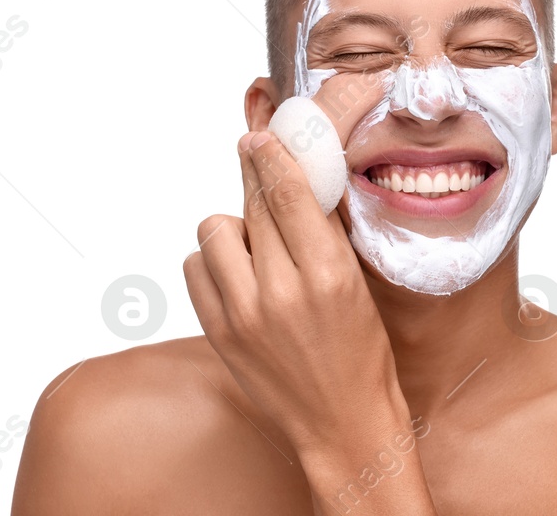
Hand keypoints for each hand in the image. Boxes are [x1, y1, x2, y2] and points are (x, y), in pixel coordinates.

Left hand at [184, 130, 409, 460]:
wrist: (342, 421)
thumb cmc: (361, 353)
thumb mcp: (357, 285)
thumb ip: (322, 235)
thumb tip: (294, 182)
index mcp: (329, 274)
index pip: (290, 195)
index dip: (272, 157)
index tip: (260, 134)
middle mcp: (282, 290)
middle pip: (255, 204)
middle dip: (254, 175)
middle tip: (255, 157)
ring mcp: (243, 312)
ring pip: (216, 230)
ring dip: (235, 228)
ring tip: (257, 246)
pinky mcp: (217, 331)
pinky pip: (195, 267)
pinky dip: (213, 262)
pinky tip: (239, 274)